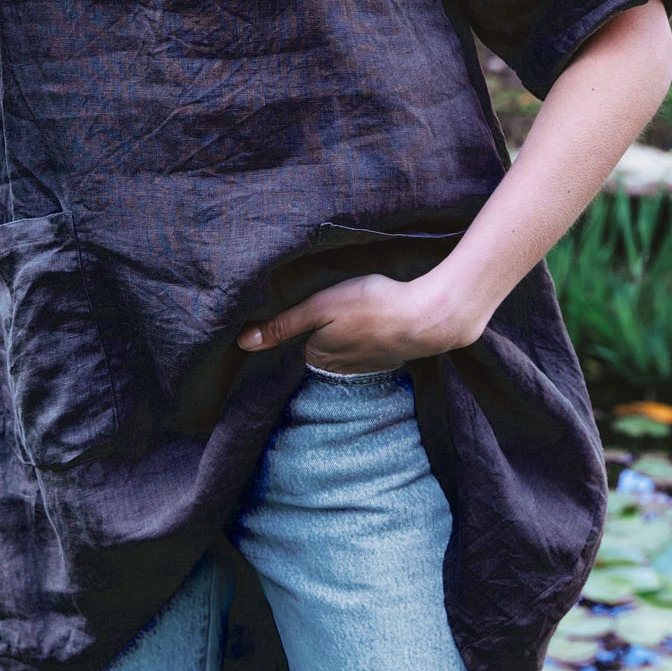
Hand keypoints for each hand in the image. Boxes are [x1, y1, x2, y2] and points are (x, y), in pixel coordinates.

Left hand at [236, 271, 490, 371]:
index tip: (310, 301)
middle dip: (324, 328)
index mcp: (318, 356)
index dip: (300, 319)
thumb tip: (242, 343)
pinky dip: (371, 333)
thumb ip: (282, 325)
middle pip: (322, 344)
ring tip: (357, 309)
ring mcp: (368, 365)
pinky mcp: (391, 356)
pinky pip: (370, 345)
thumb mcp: (319, 307)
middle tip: (337, 301)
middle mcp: (340, 369)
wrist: (429, 317)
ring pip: (347, 345)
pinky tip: (377, 317)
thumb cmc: (371, 305)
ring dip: (350, 330)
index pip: (297, 339)